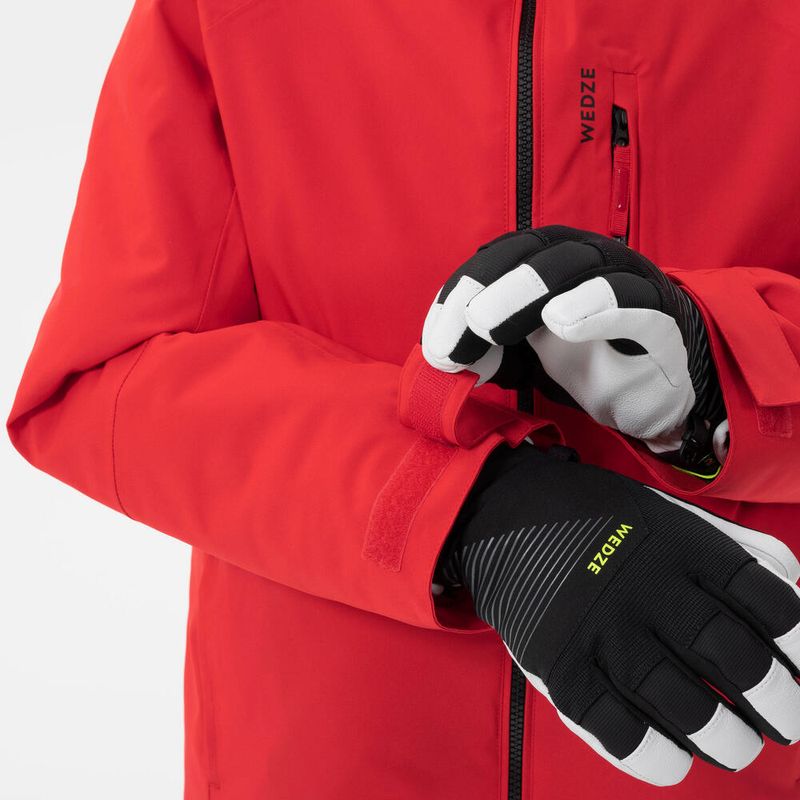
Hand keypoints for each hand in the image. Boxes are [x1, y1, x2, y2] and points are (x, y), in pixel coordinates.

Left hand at [422, 227, 725, 461]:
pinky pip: (629, 302)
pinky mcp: (657, 315)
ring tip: (486, 324)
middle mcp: (583, 258)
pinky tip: (560, 321)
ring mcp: (623, 279)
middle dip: (481, 291)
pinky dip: (594, 306)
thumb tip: (442, 357)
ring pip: (574, 267)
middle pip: (528, 255)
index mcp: (546, 261)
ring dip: (523, 292)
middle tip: (451, 340)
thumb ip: (487, 350)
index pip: (494, 261)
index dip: (459, 293)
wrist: (656, 387)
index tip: (435, 342)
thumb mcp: (525, 356)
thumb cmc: (587, 360)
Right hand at [439, 444, 799, 785]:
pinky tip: (675, 760)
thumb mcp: (666, 511)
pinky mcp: (560, 666)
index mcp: (680, 547)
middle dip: (778, 706)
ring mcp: (601, 630)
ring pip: (687, 708)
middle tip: (785, 722)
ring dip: (728, 741)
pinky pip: (620, 733)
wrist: (503, 513)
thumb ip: (730, 543)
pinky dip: (658, 760)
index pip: (770, 605)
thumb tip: (791, 583)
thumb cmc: (595, 516)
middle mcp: (646, 589)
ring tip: (737, 745)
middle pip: (737, 661)